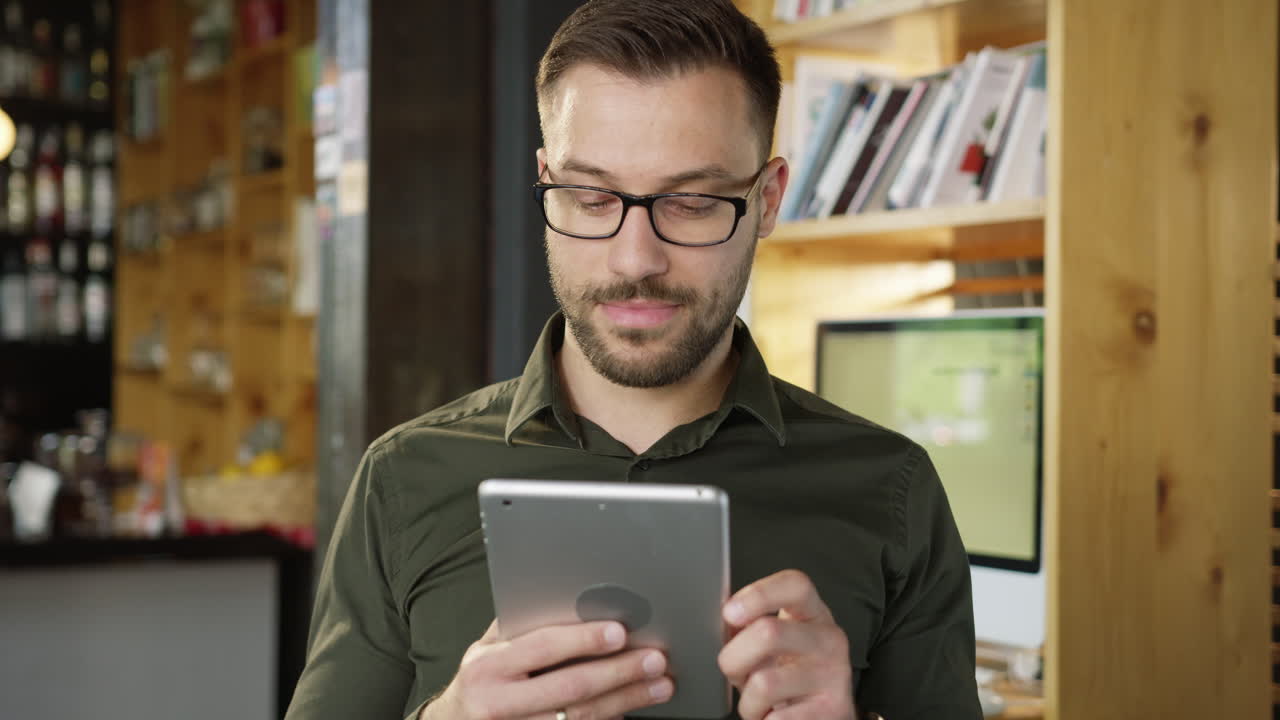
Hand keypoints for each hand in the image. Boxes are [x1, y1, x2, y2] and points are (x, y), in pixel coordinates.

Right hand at [424, 620, 673, 719]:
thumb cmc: (481, 679)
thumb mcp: (486, 648)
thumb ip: (520, 624)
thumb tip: (568, 594)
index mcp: (488, 665)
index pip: (543, 647)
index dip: (583, 639)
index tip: (619, 632)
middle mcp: (498, 702)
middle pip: (570, 687)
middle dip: (619, 672)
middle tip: (655, 659)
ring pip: (581, 718)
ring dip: (626, 700)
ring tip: (659, 685)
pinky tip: (631, 709)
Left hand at [718, 570, 855, 719]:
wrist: (823, 714)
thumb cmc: (788, 673)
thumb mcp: (771, 643)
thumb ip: (748, 625)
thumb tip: (724, 620)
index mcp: (812, 613)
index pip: (795, 585)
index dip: (760, 593)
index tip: (730, 612)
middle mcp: (829, 640)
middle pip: (769, 632)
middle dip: (734, 658)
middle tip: (736, 673)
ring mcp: (834, 675)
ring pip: (764, 683)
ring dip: (748, 702)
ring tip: (759, 702)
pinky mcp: (833, 710)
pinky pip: (776, 719)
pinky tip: (774, 716)